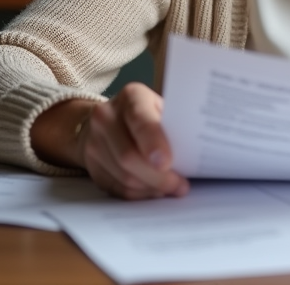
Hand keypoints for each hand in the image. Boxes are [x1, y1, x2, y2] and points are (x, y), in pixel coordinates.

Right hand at [32, 83, 188, 199]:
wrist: (108, 119)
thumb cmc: (147, 114)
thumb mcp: (161, 108)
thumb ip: (174, 125)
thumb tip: (197, 153)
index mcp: (131, 96)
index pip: (140, 119)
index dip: (153, 142)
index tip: (167, 162)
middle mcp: (106, 116)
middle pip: (129, 155)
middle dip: (158, 176)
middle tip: (180, 185)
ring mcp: (94, 141)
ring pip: (124, 176)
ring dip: (151, 187)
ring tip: (172, 188)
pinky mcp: (91, 164)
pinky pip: (117, 187)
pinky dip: (140, 193)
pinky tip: (154, 190)